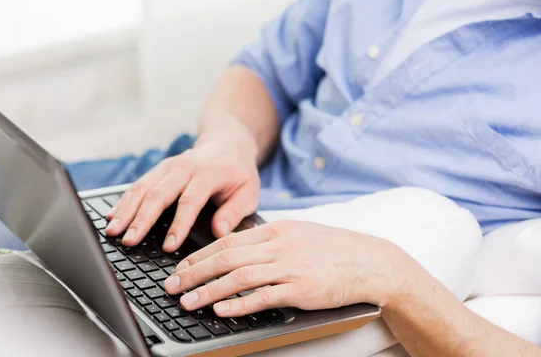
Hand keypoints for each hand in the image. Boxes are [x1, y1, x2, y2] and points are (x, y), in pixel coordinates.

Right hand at [105, 124, 260, 251]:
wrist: (227, 142)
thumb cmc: (238, 173)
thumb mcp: (248, 192)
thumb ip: (234, 212)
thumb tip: (219, 232)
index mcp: (208, 173)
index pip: (190, 200)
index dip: (178, 224)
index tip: (168, 246)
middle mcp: (184, 167)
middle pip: (159, 193)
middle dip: (141, 218)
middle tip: (128, 240)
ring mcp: (167, 167)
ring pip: (142, 188)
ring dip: (126, 210)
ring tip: (112, 231)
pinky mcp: (158, 170)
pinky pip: (137, 185)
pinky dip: (123, 201)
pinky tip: (111, 216)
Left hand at [163, 220, 408, 316]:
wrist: (369, 261)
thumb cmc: (332, 249)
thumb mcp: (297, 235)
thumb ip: (268, 241)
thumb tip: (236, 250)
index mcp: (275, 231)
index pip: (226, 241)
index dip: (198, 255)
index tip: (180, 266)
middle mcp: (278, 246)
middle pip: (225, 258)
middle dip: (193, 272)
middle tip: (172, 285)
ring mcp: (289, 266)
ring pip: (238, 277)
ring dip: (208, 290)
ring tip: (188, 301)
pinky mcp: (301, 288)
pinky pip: (264, 296)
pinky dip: (239, 304)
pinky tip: (222, 309)